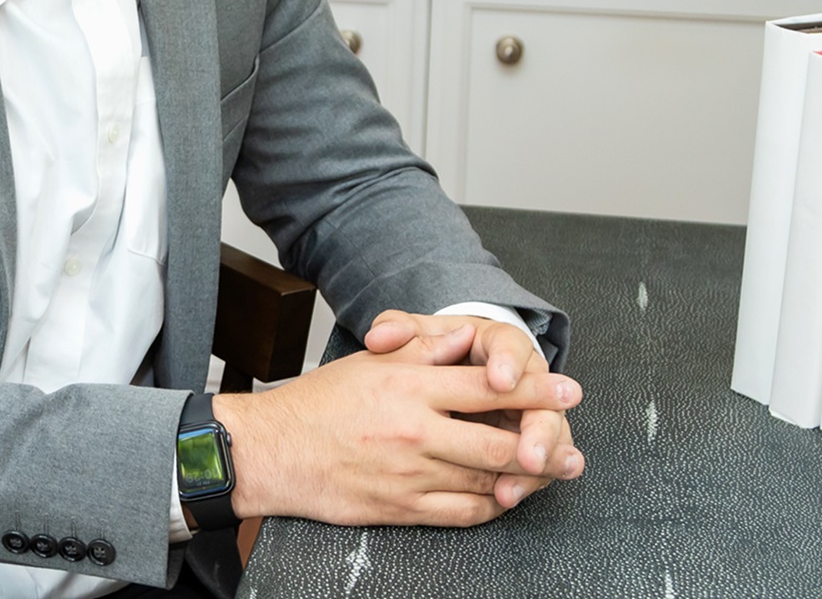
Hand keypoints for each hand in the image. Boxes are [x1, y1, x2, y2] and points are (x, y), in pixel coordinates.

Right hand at [213, 346, 581, 527]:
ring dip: (524, 477)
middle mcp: (415, 429)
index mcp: (407, 384)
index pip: (483, 383)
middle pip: (498, 438)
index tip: (566, 387)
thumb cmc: (319, 402)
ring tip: (549, 470)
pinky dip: (491, 505)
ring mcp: (411, 473)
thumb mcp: (369, 362)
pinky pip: (464, 512)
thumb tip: (463, 336)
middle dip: (543, 438)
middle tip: (572, 440)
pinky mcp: (404, 508)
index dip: (532, 386)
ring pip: (487, 479)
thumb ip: (421, 347)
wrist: (275, 451)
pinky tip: (503, 497)